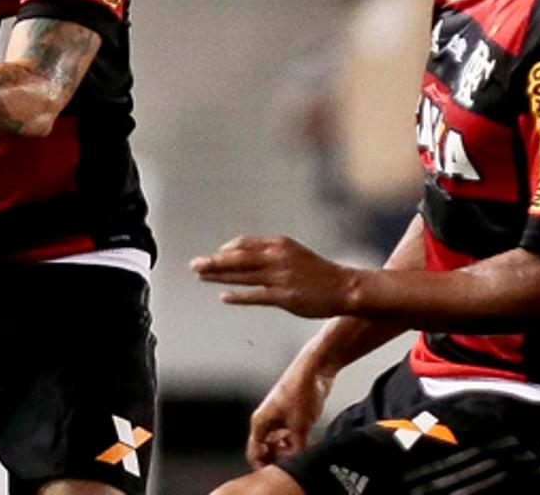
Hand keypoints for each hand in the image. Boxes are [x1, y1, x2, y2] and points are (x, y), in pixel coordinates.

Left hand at [189, 235, 359, 318]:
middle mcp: (277, 257)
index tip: (214, 257)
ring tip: (201, 277)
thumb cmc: (318, 272)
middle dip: (213, 262)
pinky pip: (255, 295)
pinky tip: (223, 296)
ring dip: (218, 276)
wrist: (345, 287)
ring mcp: (280, 277)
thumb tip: (245, 255)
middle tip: (193, 265)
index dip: (225, 251)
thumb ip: (270, 253)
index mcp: (278, 244)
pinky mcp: (284, 296)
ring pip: (242, 276)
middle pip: (237, 258)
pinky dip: (238, 295)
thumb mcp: (294, 252)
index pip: (243, 244)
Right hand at [244, 367, 331, 467]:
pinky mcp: (291, 416)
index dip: (263, 465)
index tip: (276, 473)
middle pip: (266, 449)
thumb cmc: (301, 390)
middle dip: (277, 459)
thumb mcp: (300, 426)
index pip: (254, 451)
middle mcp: (267, 421)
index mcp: (261, 421)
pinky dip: (296, 444)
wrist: (314, 370)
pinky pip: (289, 437)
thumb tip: (297, 465)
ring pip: (278, 444)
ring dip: (287, 452)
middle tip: (291, 466)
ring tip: (300, 456)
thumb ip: (297, 449)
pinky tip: (306, 447)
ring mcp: (279, 418)